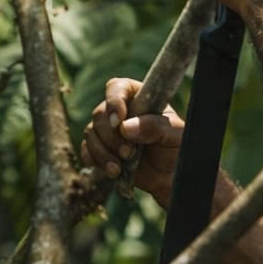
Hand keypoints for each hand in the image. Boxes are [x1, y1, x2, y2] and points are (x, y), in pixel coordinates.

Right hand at [81, 77, 183, 201]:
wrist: (169, 176)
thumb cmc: (176, 149)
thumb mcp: (175, 136)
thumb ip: (155, 127)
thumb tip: (125, 127)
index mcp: (139, 97)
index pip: (117, 87)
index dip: (114, 101)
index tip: (119, 121)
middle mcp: (120, 110)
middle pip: (100, 114)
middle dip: (111, 137)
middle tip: (129, 153)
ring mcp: (108, 129)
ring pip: (91, 132)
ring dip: (103, 152)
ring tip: (118, 168)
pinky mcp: (101, 148)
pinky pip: (86, 150)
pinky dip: (95, 160)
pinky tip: (111, 171)